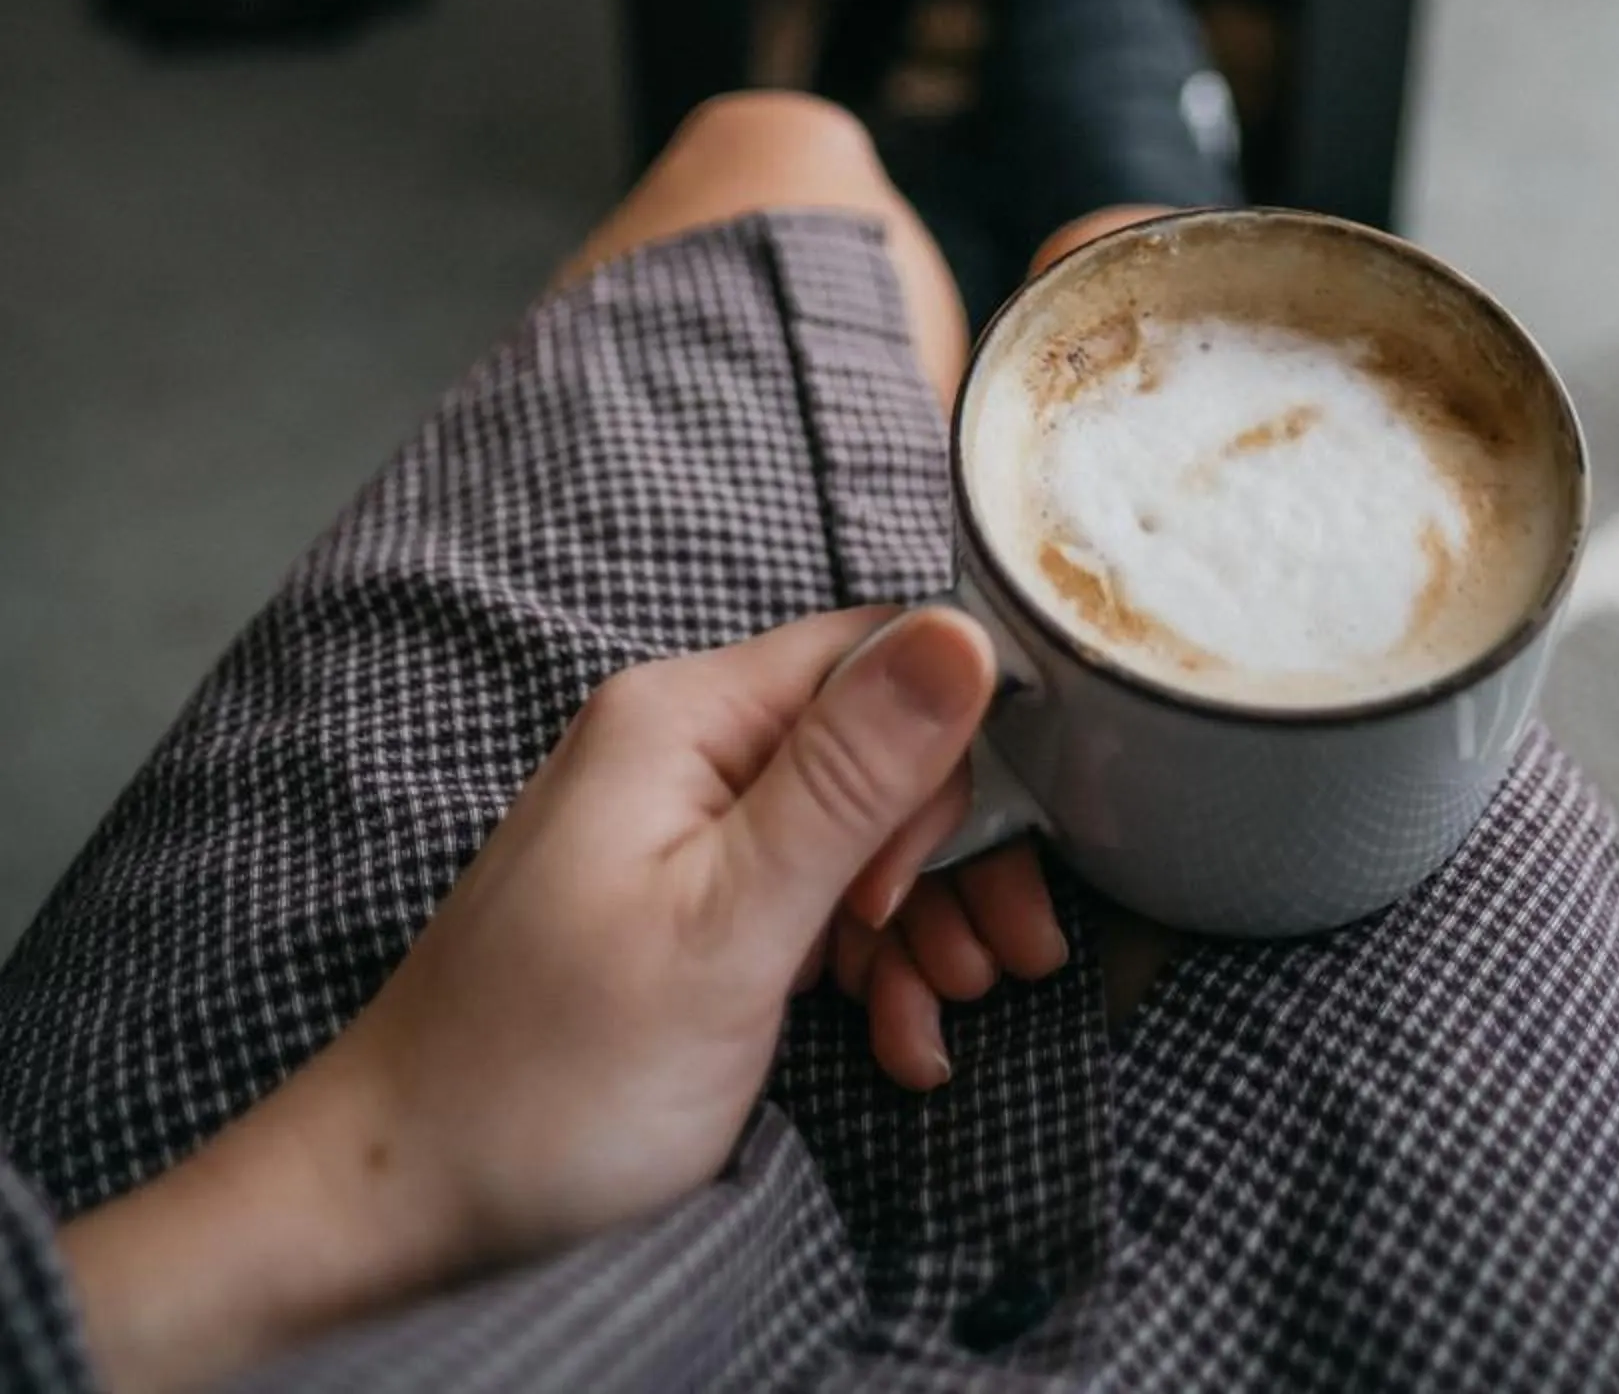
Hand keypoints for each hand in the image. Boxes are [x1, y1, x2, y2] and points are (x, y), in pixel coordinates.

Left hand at [60, 606, 1061, 1393]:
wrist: (398, 1204)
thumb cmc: (551, 1078)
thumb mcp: (732, 927)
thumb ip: (853, 778)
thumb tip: (968, 627)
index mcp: (685, 716)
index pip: (878, 656)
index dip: (957, 751)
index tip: (984, 869)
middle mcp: (681, 748)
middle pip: (878, 751)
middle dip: (955, 856)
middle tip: (1006, 962)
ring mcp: (677, 830)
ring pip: (854, 835)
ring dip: (919, 925)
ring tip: (945, 1021)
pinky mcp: (681, 906)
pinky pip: (805, 900)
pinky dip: (863, 965)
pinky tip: (895, 1041)